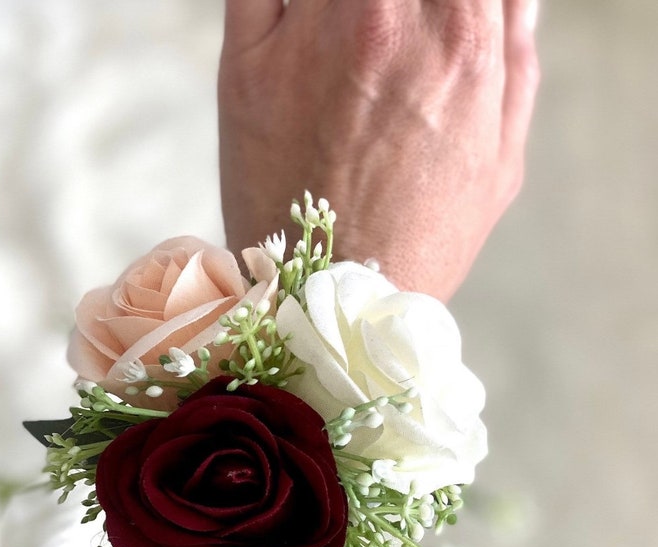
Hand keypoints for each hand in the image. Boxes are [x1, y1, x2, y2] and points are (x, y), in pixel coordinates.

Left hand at [218, 0, 538, 300]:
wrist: (333, 301)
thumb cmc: (420, 240)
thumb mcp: (500, 161)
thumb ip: (514, 61)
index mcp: (463, 37)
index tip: (427, 18)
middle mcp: (389, 18)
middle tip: (385, 29)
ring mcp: (312, 36)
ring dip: (343, 1)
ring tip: (346, 39)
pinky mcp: (246, 62)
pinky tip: (302, 22)